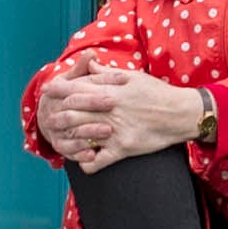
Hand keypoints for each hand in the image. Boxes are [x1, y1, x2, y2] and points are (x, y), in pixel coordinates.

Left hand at [34, 61, 211, 172]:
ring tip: (58, 142)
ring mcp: (115, 130)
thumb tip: (89, 65)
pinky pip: (99, 160)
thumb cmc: (158, 93)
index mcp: (110, 90)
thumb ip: (108, 74)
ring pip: (82, 136)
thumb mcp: (134, 77)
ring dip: (67, 139)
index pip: (77, 88)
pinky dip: (89, 163)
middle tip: (48, 119)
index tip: (46, 90)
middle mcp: (109, 110)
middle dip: (57, 115)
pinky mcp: (123, 148)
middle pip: (73, 112)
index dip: (59, 89)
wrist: (181, 113)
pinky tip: (84, 164)